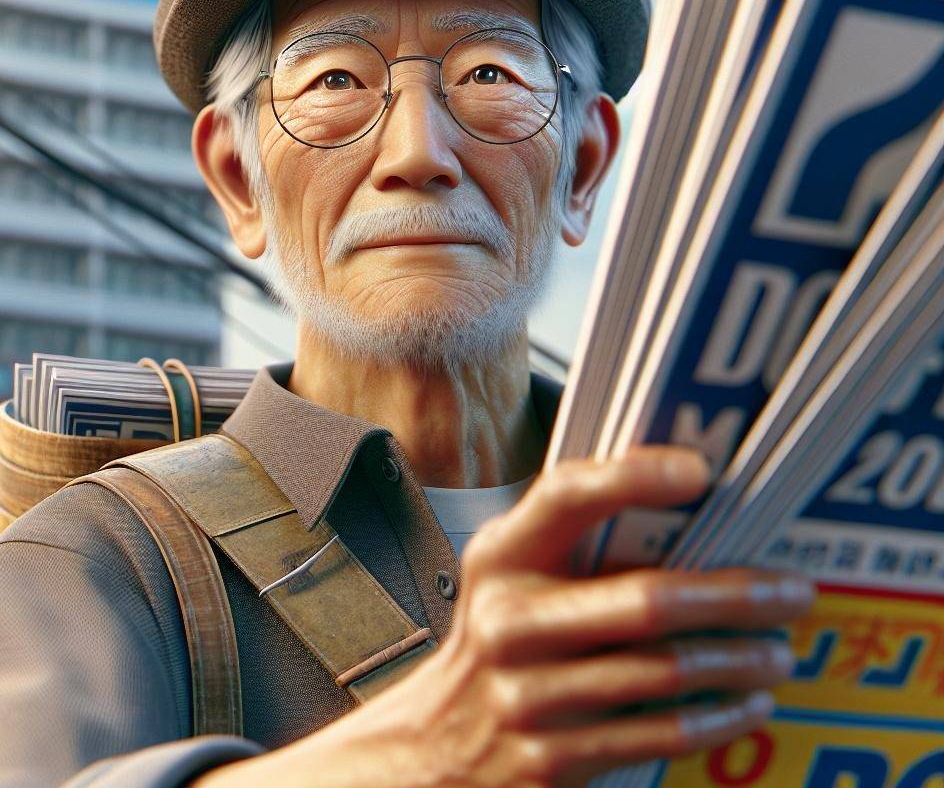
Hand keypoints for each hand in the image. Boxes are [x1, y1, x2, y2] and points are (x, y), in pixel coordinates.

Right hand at [192, 447, 812, 787]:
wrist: (436, 747)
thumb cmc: (495, 640)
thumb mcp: (510, 572)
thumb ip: (575, 534)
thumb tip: (685, 500)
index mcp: (501, 558)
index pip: (566, 495)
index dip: (634, 476)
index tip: (702, 470)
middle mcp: (509, 623)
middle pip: (646, 601)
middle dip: (736, 595)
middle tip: (792, 590)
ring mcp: (529, 697)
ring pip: (665, 674)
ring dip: (740, 659)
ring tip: (780, 648)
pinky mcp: (553, 761)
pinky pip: (656, 735)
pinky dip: (716, 718)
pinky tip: (746, 703)